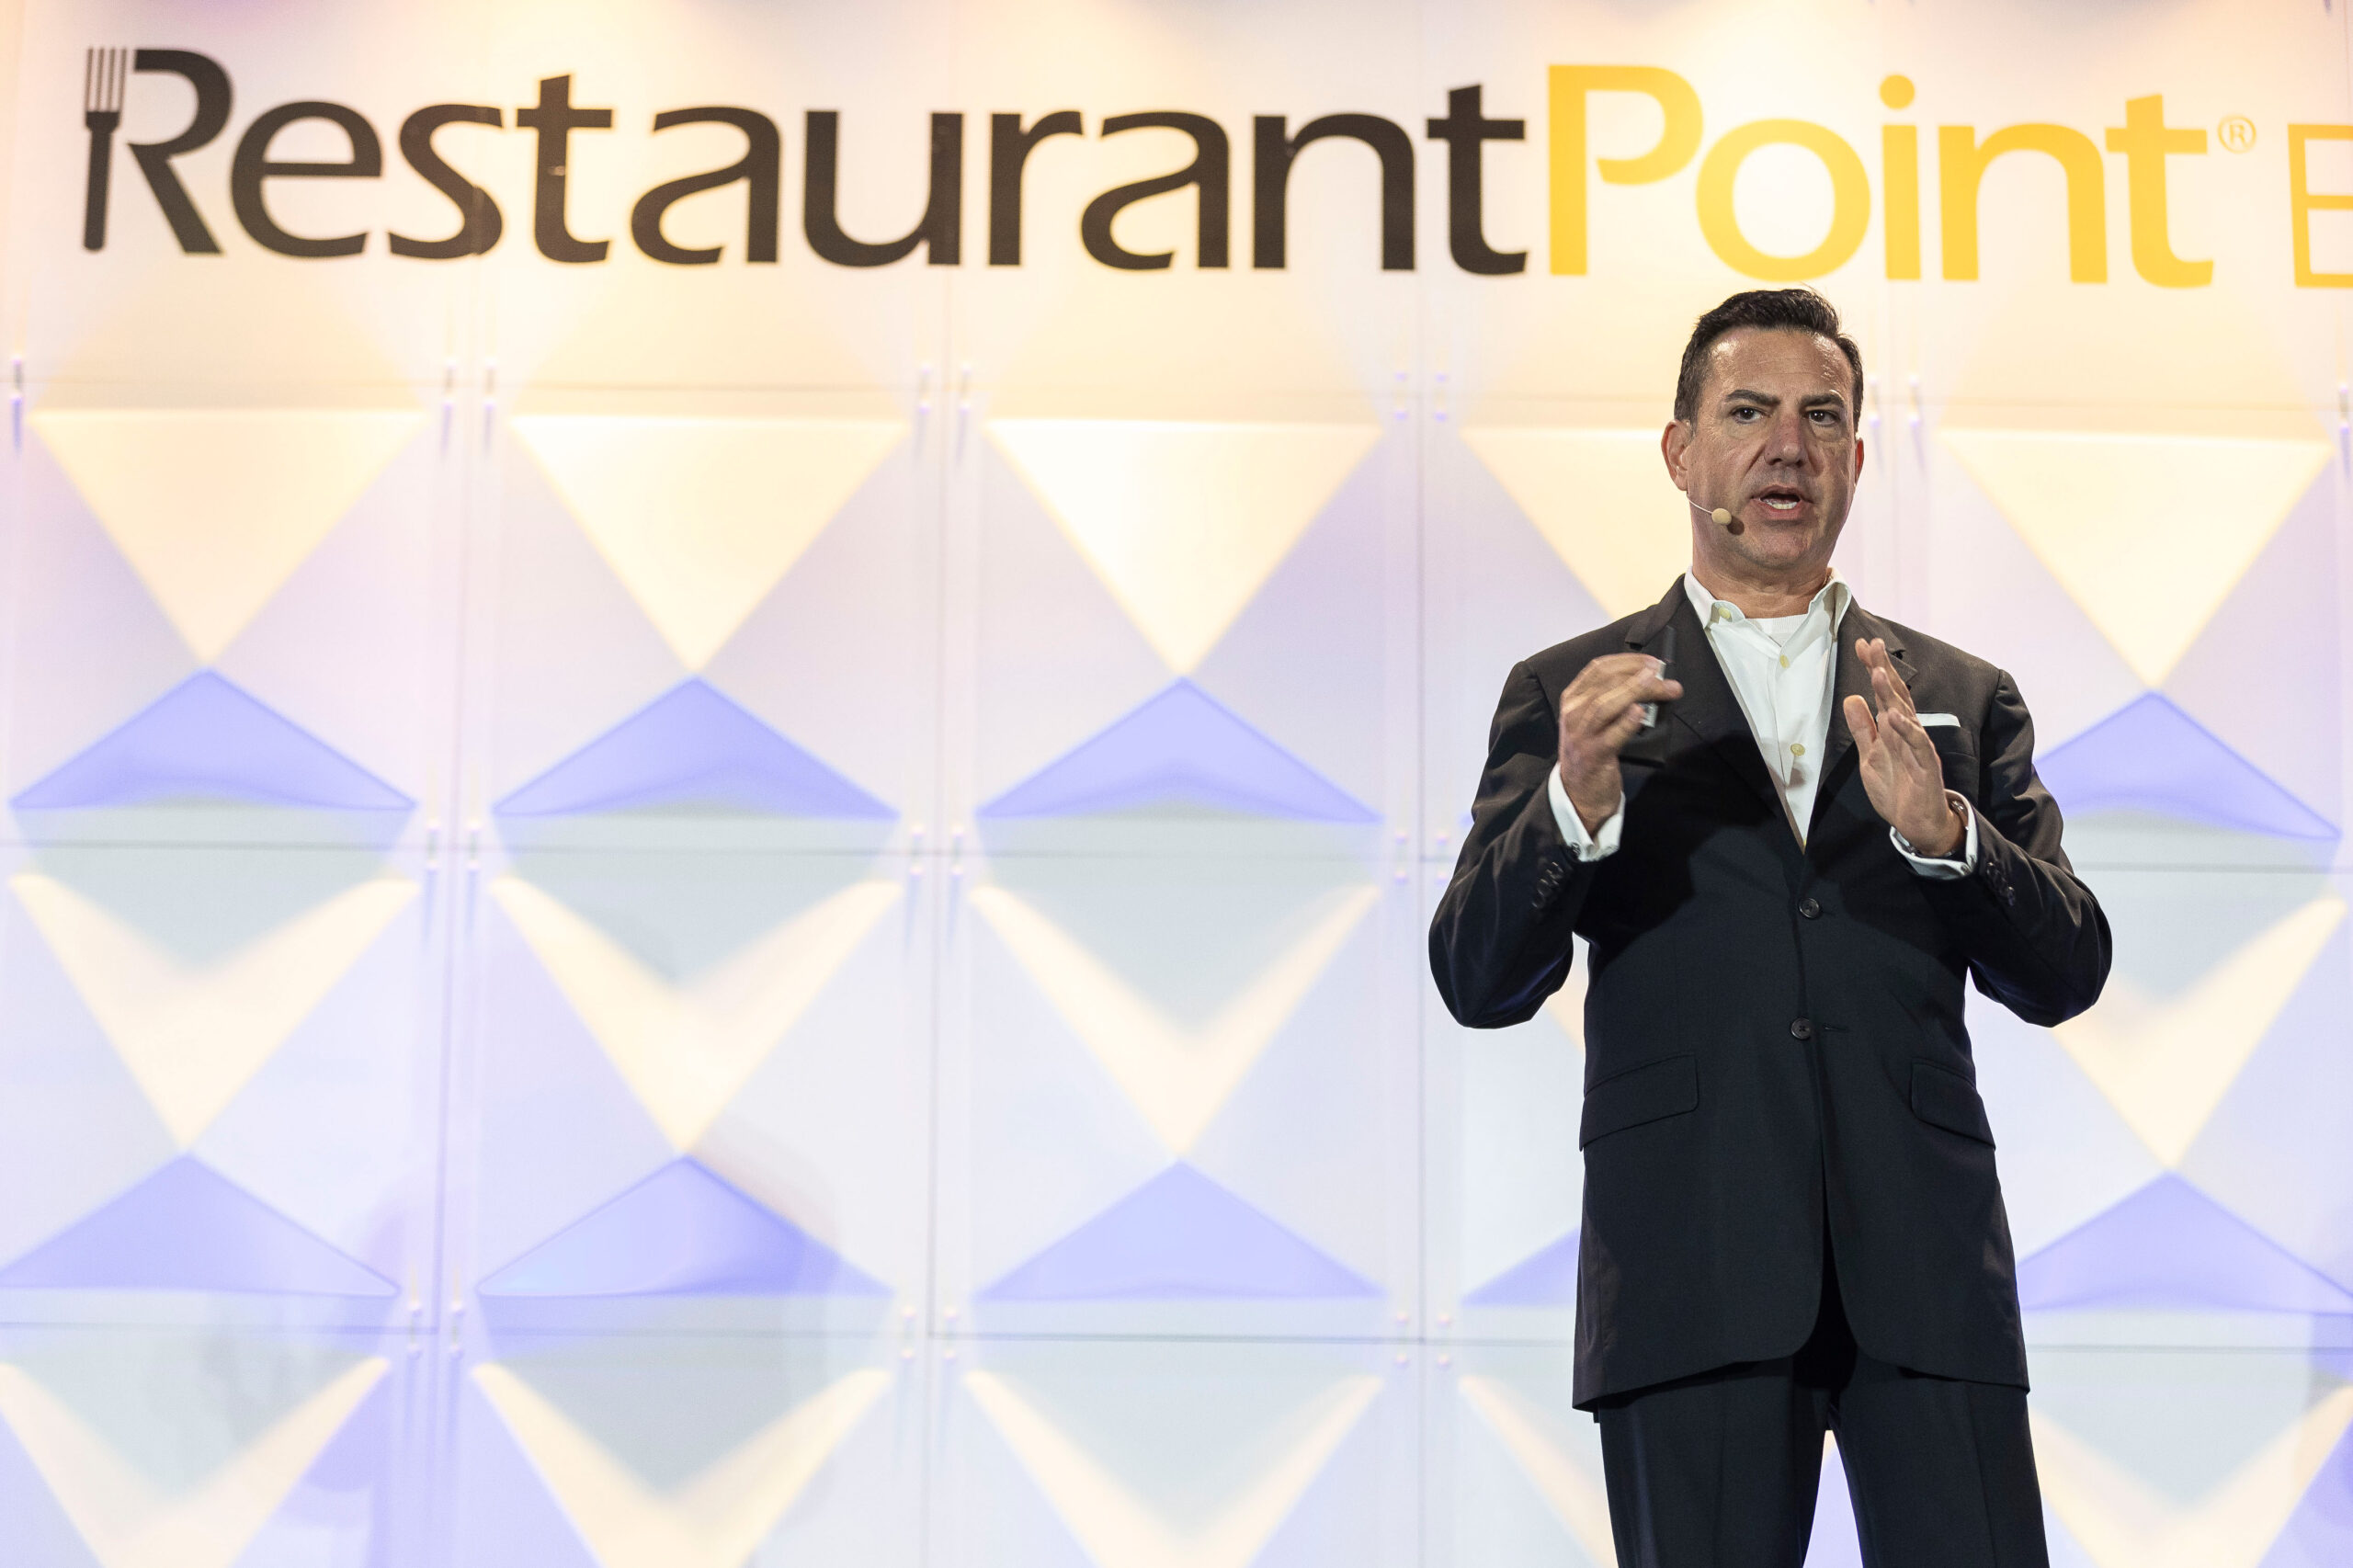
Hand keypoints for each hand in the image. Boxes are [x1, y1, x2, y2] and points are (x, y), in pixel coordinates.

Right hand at [1558, 654, 1682, 832]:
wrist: (1579, 793)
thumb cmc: (1592, 752)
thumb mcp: (1594, 720)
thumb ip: (1613, 700)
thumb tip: (1649, 682)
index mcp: (1573, 699)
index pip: (1599, 669)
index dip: (1628, 661)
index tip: (1652, 662)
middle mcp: (1574, 713)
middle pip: (1606, 683)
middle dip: (1639, 674)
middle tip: (1665, 676)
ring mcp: (1582, 735)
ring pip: (1606, 704)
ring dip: (1637, 692)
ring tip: (1660, 687)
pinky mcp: (1593, 755)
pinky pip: (1612, 735)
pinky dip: (1628, 722)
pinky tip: (1641, 713)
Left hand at [1842, 637, 1961, 854]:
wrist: (1917, 823)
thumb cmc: (1897, 788)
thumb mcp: (1870, 756)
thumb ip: (1863, 729)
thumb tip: (1852, 698)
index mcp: (1895, 729)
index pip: (1885, 693)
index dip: (1874, 669)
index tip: (1862, 645)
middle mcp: (1908, 733)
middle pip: (1897, 696)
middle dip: (1884, 670)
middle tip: (1873, 645)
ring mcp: (1919, 748)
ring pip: (1906, 715)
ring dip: (1893, 694)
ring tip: (1879, 672)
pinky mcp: (1926, 767)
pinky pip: (1917, 745)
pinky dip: (1906, 730)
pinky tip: (1894, 716)